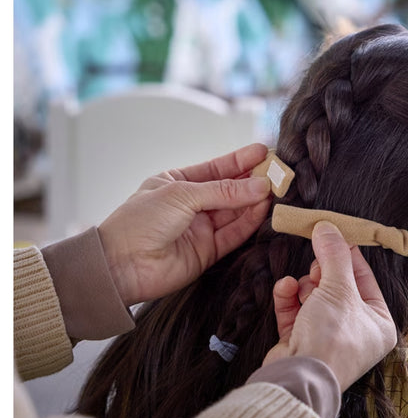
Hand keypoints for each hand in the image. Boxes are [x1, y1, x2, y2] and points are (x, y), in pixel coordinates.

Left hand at [99, 143, 271, 306]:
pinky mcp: (208, 252)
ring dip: (255, 200)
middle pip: (229, 189)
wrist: (120, 266)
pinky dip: (250, 221)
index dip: (240, 160)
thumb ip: (224, 191)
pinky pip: (234, 233)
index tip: (264, 151)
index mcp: (177, 183)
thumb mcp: (182, 194)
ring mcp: (200, 228)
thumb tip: (260, 185)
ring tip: (276, 188)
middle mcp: (191, 205)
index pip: (216, 168)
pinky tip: (264, 208)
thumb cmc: (140, 221)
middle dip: (253, 180)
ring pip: (235, 211)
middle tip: (278, 171)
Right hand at [263, 221, 396, 390]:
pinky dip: (289, 297)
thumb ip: (334, 254)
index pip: (365, 278)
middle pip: (337, 285)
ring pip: (314, 295)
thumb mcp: (339, 287)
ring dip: (305, 285)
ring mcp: (326, 337)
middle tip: (316, 266)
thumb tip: (327, 226)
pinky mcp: (300, 340)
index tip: (334, 233)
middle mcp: (355, 332)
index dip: (348, 254)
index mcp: (378, 322)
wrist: (300, 376)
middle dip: (323, 273)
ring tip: (303, 286)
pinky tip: (285, 288)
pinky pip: (295, 310)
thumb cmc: (332, 337)